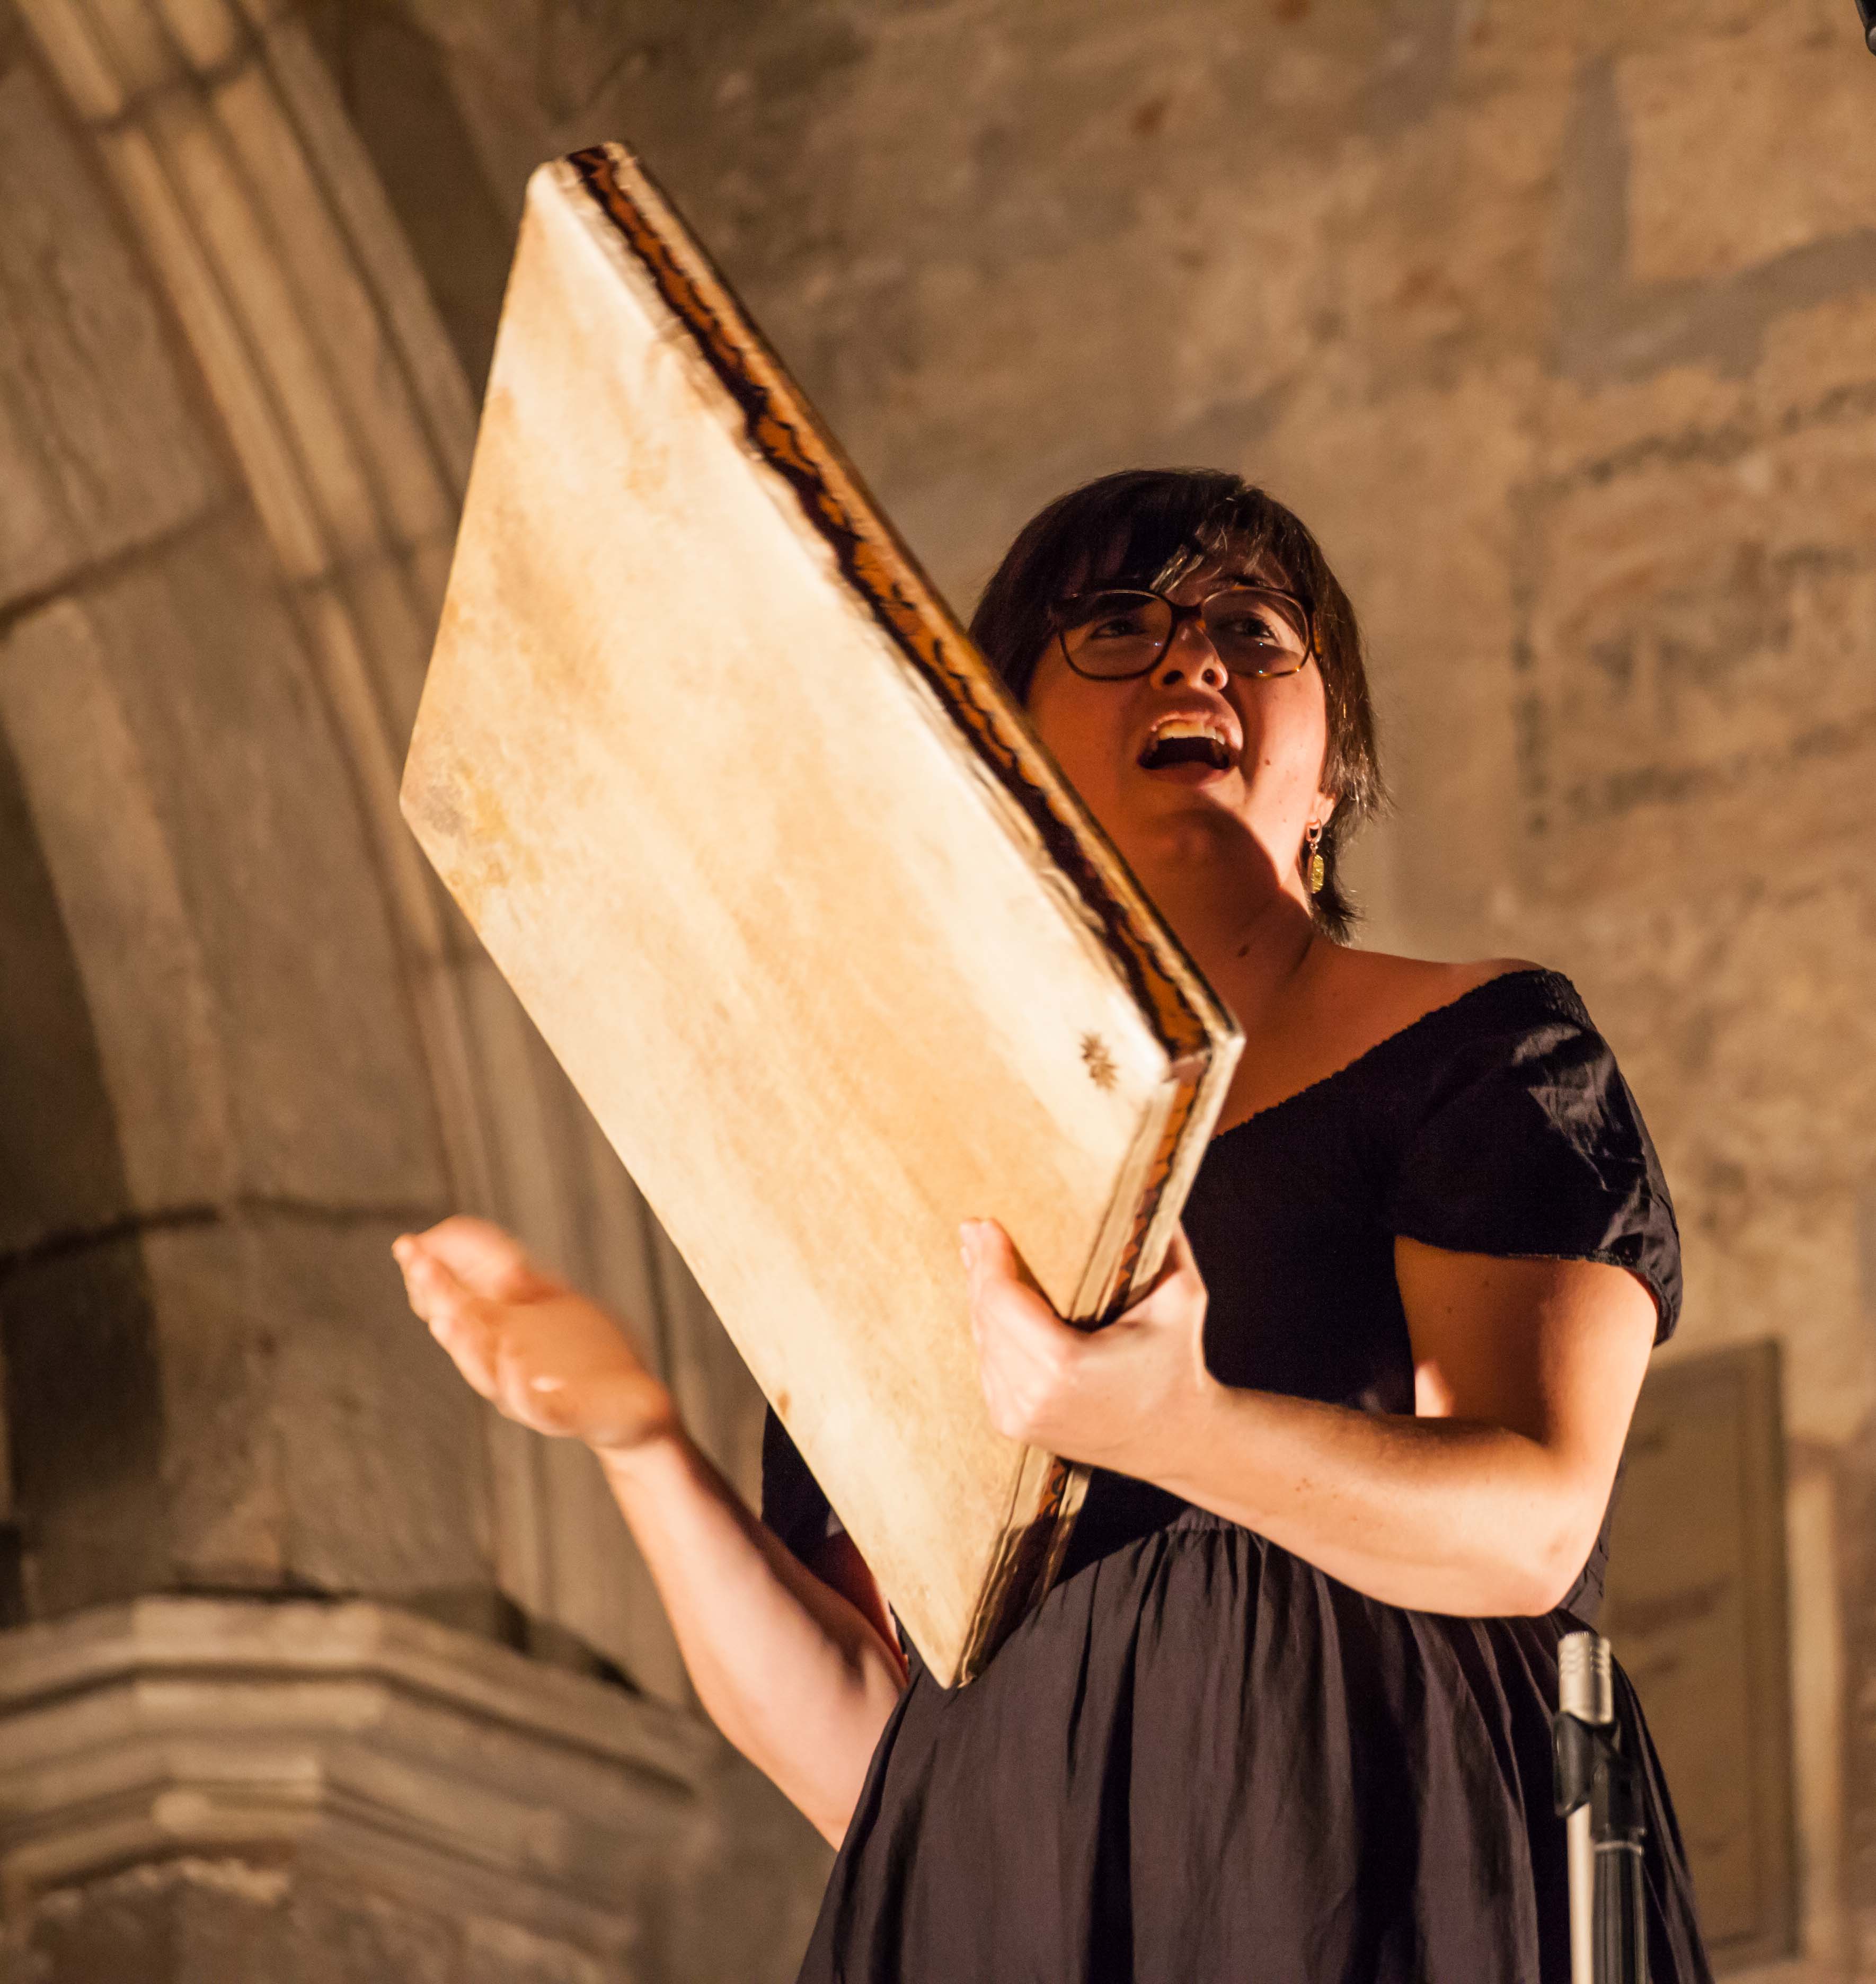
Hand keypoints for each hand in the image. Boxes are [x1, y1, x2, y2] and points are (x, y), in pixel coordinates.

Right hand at [393, 1216, 677, 1457]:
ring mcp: (529, 1393)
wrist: (630, 1406)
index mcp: (499, 1338)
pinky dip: (523, 1388)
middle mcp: (503, 1366)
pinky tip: (513, 1361)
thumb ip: (519, 1280)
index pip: (455, 1305)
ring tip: (447, 1318)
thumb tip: (483, 1240)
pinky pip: (539, 1405)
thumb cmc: (585, 1354)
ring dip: (468, 1346)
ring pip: (489, 1373)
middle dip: (441, 1300)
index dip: (430, 1279)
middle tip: (419, 1265)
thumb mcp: (553, 1306)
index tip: (407, 1245)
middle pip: (464, 1333)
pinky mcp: (564, 1414)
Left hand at [960, 1218, 1218, 1479]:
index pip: (1003, 1299)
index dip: (990, 1257)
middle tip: (974, 1229)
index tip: (983, 1222)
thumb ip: (1166, 1242)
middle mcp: (1033, 1397)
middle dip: (979, 1269)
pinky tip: (989, 1302)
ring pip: (981, 1340)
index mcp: (1065, 1366)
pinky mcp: (1013, 1425)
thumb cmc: (1179, 1361)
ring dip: (979, 1297)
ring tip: (979, 1257)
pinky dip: (987, 1330)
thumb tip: (1149, 1185)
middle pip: (985, 1316)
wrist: (1175, 1439)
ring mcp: (1018, 1416)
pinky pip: (987, 1364)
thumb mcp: (1182, 1298)